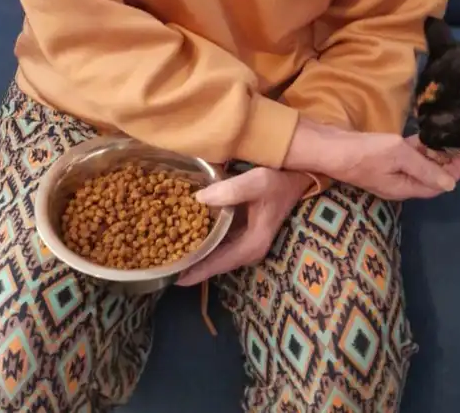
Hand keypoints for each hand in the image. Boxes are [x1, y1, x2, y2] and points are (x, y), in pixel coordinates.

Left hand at [175, 167, 311, 286]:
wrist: (298, 180)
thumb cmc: (279, 182)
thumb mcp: (258, 182)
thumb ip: (230, 190)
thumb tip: (198, 198)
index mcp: (251, 245)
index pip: (217, 265)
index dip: (194, 272)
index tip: (171, 279)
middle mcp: (247, 251)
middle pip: (213, 265)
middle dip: (189, 266)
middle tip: (162, 266)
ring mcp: (245, 245)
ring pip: (214, 256)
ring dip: (194, 255)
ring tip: (166, 254)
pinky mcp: (242, 236)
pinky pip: (218, 245)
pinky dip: (202, 243)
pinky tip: (183, 236)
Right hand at [284, 119, 459, 200]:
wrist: (331, 148)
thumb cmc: (365, 153)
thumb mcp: (399, 157)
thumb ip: (425, 169)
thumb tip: (451, 185)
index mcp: (406, 188)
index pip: (440, 184)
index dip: (458, 170)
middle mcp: (401, 183)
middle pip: (432, 175)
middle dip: (450, 161)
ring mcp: (391, 172)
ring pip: (421, 165)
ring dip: (436, 153)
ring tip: (452, 137)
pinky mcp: (383, 160)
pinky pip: (407, 157)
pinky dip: (419, 148)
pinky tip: (428, 136)